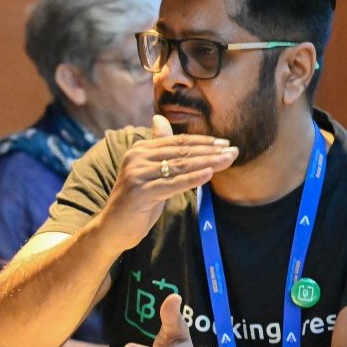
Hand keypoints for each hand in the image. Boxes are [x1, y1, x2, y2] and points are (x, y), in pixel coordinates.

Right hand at [98, 115, 237, 249]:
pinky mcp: (140, 192)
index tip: (225, 144)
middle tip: (233, 151)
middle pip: (180, 152)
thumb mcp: (149, 172)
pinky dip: (193, 179)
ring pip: (179, 166)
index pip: (177, 142)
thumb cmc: (136, 201)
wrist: (113, 228)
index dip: (202, 142)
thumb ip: (158, 149)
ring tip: (228, 160)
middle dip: (210, 151)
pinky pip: (172, 184)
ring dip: (207, 162)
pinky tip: (210, 174)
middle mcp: (136, 158)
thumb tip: (160, 119)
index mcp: (139, 149)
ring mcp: (137, 174)